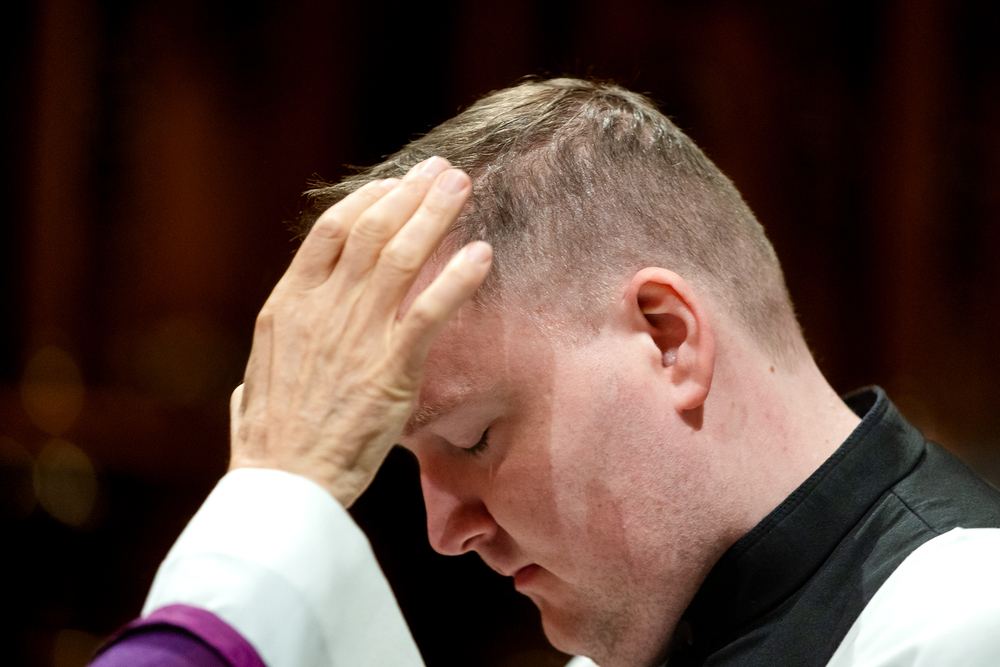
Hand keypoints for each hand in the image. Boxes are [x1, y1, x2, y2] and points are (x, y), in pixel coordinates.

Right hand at [228, 157, 490, 506]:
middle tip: (441, 171)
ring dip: (436, 216)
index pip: (329, 232)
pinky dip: (458, 279)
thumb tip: (245, 385)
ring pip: (401, 257)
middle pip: (371, 231)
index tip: (393, 185)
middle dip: (410, 194)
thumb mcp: (250, 392)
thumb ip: (261, 372)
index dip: (365, 201)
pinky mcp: (391, 368)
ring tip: (463, 188)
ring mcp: (357, 335)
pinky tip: (482, 256)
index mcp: (288, 306)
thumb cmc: (268, 445)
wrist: (284, 484)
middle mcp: (322, 309)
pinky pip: (430, 311)